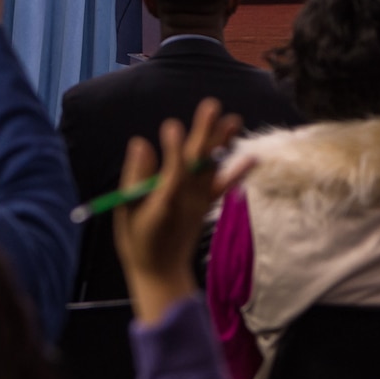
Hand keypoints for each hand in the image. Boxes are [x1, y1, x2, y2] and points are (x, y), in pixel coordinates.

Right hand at [113, 98, 250, 324]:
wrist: (161, 273)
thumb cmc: (137, 241)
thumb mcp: (126, 211)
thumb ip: (135, 177)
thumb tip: (140, 143)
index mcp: (164, 203)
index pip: (172, 172)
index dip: (173, 149)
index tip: (171, 126)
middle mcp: (186, 200)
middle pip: (196, 161)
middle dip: (204, 132)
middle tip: (211, 106)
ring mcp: (199, 202)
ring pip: (212, 167)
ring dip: (223, 143)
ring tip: (235, 119)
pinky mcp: (205, 206)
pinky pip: (223, 187)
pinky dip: (239, 173)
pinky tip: (253, 158)